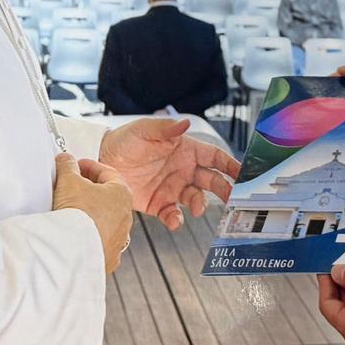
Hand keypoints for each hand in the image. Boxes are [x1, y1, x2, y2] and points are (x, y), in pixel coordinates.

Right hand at [52, 152, 132, 272]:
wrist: (73, 252)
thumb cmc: (78, 216)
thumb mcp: (69, 180)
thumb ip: (68, 165)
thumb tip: (66, 160)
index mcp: (122, 194)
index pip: (107, 173)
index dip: (89, 166)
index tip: (77, 166)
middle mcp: (125, 217)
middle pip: (107, 197)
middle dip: (90, 190)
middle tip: (72, 186)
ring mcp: (119, 239)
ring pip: (104, 220)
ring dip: (90, 213)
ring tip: (71, 211)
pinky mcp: (108, 257)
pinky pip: (98, 241)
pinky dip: (88, 235)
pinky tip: (74, 234)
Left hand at [98, 118, 239, 229]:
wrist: (100, 160)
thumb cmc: (125, 140)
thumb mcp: (145, 130)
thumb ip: (165, 128)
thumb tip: (185, 123)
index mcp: (186, 150)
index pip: (215, 157)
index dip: (231, 165)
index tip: (244, 173)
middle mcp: (184, 170)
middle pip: (212, 180)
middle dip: (224, 189)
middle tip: (232, 197)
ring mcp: (173, 188)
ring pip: (196, 199)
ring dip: (200, 204)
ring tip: (196, 208)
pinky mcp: (159, 204)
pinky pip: (173, 214)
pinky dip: (177, 220)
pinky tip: (176, 220)